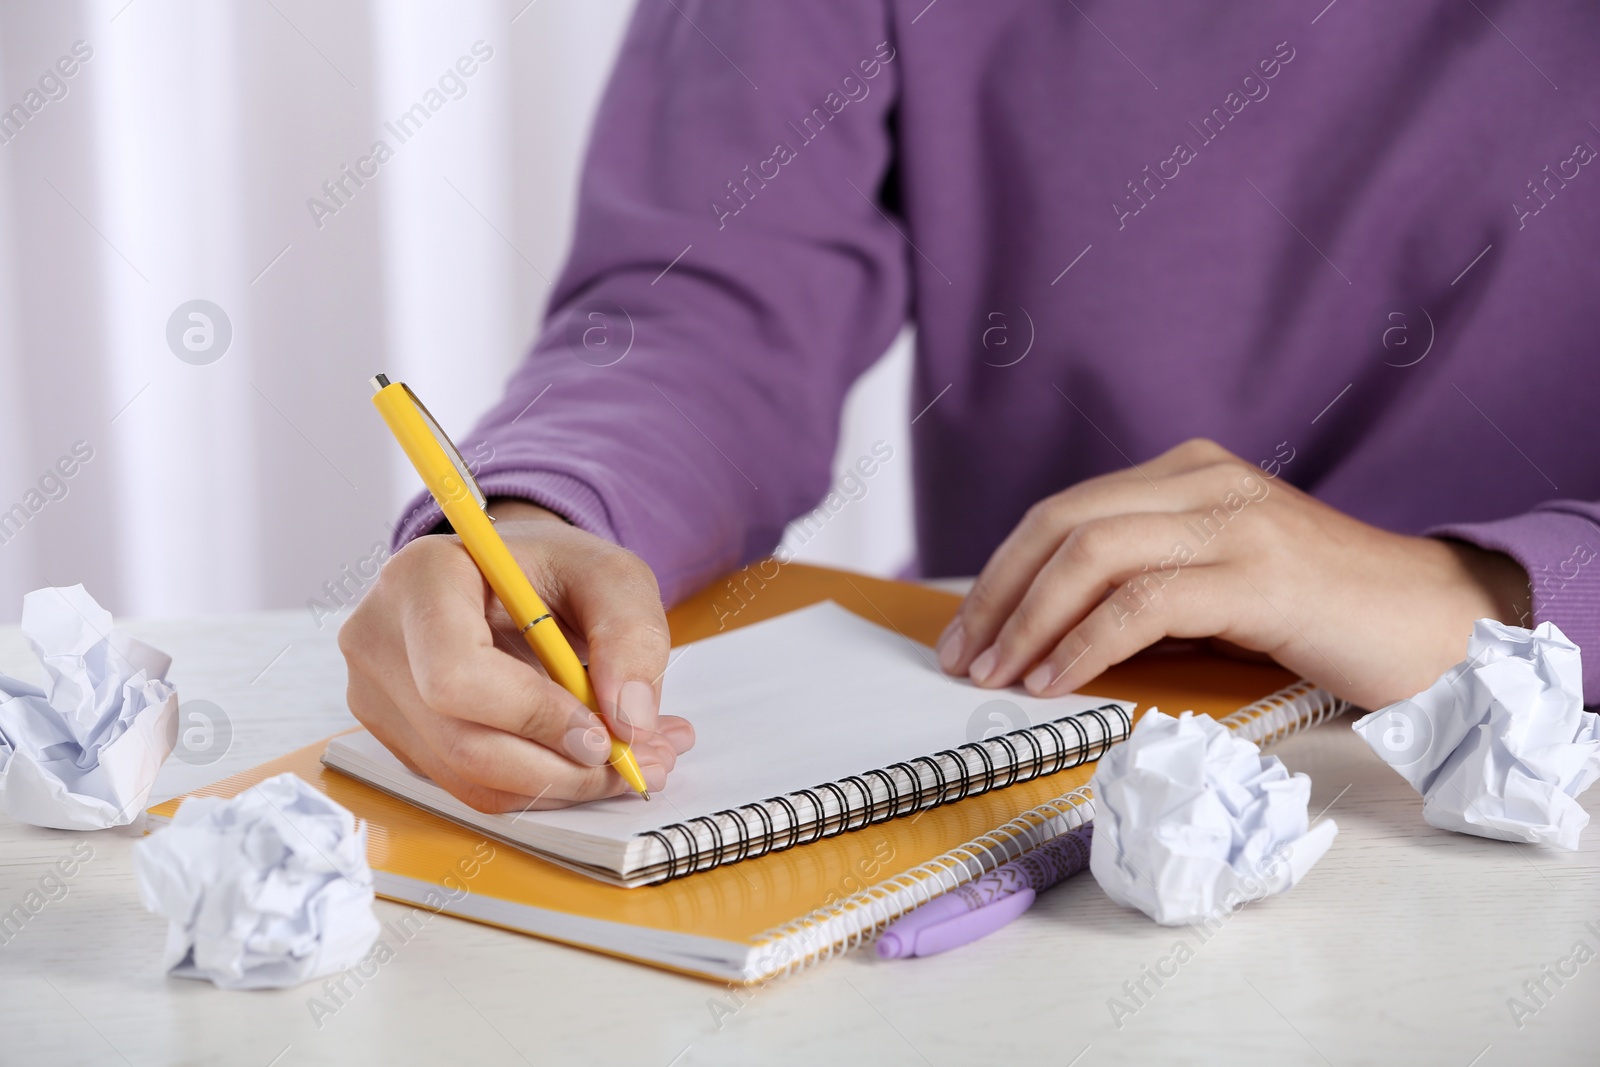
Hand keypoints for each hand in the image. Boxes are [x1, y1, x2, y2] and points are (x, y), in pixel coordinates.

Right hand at [338, 500, 694, 812]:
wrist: (510, 579)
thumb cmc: (551, 569)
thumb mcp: (610, 575)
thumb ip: (632, 635)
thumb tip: (631, 720)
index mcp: (419, 578)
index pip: (455, 674)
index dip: (533, 716)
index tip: (604, 732)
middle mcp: (379, 639)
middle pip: (464, 743)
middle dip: (563, 767)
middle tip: (644, 761)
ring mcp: (377, 694)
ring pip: (471, 778)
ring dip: (563, 784)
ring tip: (634, 758)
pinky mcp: (398, 737)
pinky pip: (470, 786)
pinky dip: (539, 784)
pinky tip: (587, 758)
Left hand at [936, 439, 1530, 709]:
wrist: (1437, 622)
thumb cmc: (1319, 614)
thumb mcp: (1217, 582)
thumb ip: (1145, 584)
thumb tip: (1042, 632)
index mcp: (1188, 472)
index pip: (1062, 512)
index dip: (1000, 572)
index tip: (964, 631)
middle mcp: (1204, 480)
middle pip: (1060, 524)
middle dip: (996, 595)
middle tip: (962, 658)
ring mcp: (1234, 520)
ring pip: (1090, 554)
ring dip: (1027, 621)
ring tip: (996, 676)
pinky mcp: (1259, 574)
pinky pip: (1143, 602)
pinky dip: (1084, 644)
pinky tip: (1056, 681)